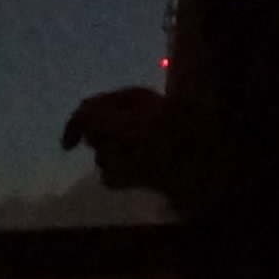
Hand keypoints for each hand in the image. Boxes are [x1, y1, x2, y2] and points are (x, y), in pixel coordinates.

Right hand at [59, 84, 177, 190]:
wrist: (210, 165)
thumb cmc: (171, 138)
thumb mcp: (133, 121)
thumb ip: (100, 116)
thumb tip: (79, 115)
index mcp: (131, 99)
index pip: (90, 108)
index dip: (77, 125)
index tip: (69, 148)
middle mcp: (133, 118)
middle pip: (96, 134)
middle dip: (101, 145)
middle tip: (122, 149)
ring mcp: (139, 144)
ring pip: (105, 156)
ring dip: (112, 163)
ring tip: (134, 166)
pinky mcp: (145, 168)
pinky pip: (118, 174)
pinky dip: (121, 177)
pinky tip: (135, 179)